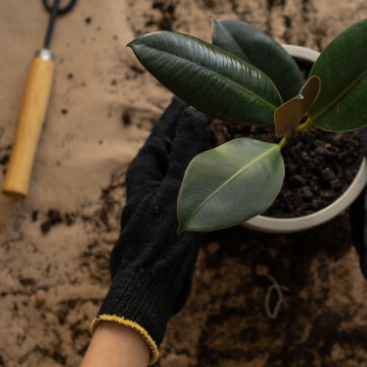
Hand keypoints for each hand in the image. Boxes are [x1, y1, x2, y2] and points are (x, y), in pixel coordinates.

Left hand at [92, 97, 208, 363]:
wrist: (150, 288)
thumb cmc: (158, 239)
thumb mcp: (176, 189)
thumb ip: (186, 149)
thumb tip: (194, 107)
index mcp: (147, 166)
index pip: (168, 124)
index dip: (183, 103)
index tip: (198, 77)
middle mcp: (154, 177)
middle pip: (176, 140)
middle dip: (193, 118)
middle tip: (213, 95)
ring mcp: (165, 196)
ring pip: (186, 161)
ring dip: (201, 143)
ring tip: (218, 123)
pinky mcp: (177, 214)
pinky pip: (194, 182)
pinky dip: (207, 169)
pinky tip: (219, 166)